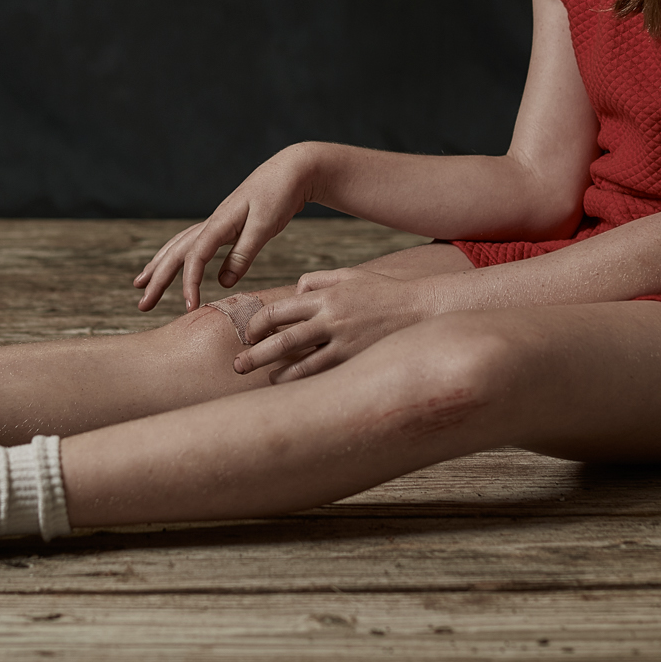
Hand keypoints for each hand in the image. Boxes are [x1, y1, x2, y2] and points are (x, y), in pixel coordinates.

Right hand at [133, 145, 317, 312]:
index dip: (190, 282)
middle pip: (176, 252)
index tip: (190, 307)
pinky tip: (173, 263)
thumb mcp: (265, 226)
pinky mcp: (224, 224)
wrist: (290, 169)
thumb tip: (222, 283)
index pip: (196, 256)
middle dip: (157, 278)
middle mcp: (212, 222)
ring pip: (179, 246)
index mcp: (220, 222)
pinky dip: (178, 256)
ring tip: (141, 283)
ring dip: (159, 266)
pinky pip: (192, 243)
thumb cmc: (279, 194)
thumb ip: (244, 254)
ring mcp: (216, 222)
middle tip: (142, 304)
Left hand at [233, 267, 430, 382]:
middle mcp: (331, 319)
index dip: (258, 324)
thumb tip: (294, 292)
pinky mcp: (356, 360)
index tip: (249, 334)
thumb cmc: (384, 292)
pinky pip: (322, 374)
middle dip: (255, 354)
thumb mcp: (350, 275)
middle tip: (237, 365)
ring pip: (300, 363)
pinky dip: (303, 381)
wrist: (422, 309)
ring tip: (265, 379)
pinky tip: (293, 386)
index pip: (279, 310)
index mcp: (326, 296)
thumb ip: (318, 280)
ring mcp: (344, 342)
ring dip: (277, 374)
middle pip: (282, 339)